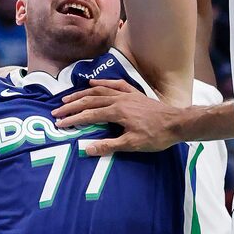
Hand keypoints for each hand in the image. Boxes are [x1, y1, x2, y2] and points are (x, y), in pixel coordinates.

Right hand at [55, 80, 184, 156]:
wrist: (177, 123)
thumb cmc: (155, 136)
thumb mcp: (132, 145)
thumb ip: (108, 146)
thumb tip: (86, 150)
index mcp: (116, 112)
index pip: (89, 115)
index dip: (72, 120)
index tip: (59, 124)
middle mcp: (118, 99)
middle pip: (90, 100)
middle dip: (71, 106)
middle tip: (56, 111)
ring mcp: (126, 94)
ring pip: (99, 91)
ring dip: (81, 94)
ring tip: (67, 98)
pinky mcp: (134, 93)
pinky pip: (114, 85)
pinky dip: (102, 83)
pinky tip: (92, 83)